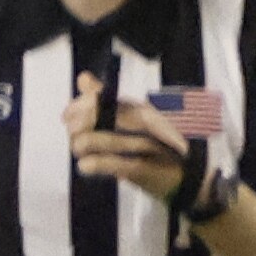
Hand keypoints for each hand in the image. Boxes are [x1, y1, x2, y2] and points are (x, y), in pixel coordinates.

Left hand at [65, 73, 201, 207]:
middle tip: (77, 143)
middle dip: (77, 130)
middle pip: (92, 118)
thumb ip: (106, 100)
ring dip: (81, 149)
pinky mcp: (140, 168)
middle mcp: (140, 120)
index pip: (97, 99)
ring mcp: (142, 144)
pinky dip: (93, 164)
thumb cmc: (157, 149)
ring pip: (93, 140)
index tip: (68, 120)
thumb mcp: (134, 119)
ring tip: (83, 156)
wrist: (186, 177)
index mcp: (138, 108)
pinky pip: (108, 162)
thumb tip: (83, 78)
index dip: (76, 109)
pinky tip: (86, 166)